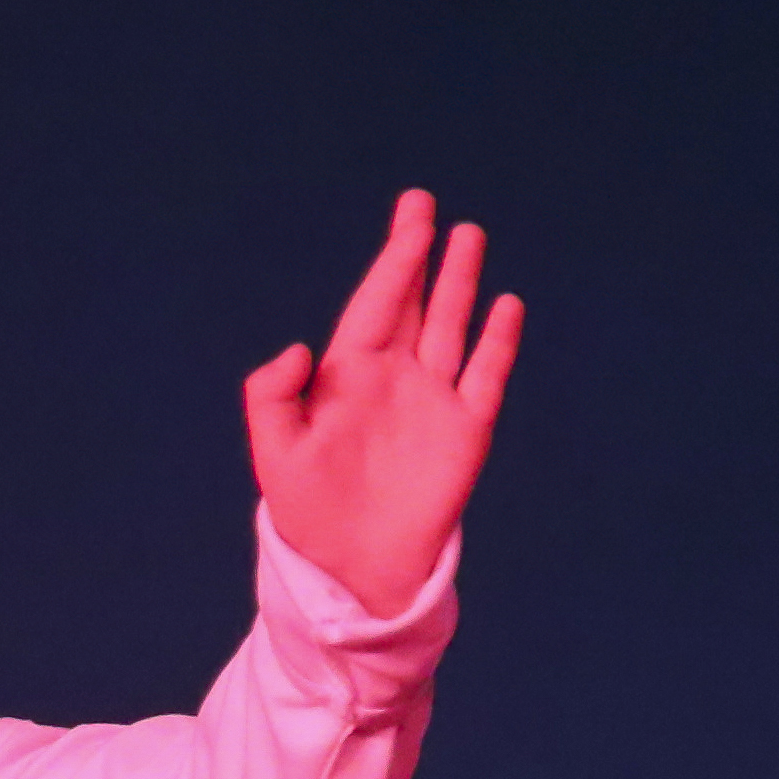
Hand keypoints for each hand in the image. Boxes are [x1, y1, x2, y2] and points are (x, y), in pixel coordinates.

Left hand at [245, 189, 521, 620]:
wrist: (355, 573)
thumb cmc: (308, 516)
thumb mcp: (274, 456)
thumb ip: (272, 398)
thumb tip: (299, 349)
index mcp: (347, 378)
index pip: (374, 306)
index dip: (392, 263)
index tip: (410, 223)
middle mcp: (394, 380)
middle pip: (411, 303)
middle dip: (419, 255)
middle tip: (424, 205)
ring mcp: (433, 403)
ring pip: (451, 328)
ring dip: (460, 285)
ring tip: (469, 236)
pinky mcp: (465, 433)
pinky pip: (486, 377)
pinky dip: (498, 343)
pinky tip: (506, 307)